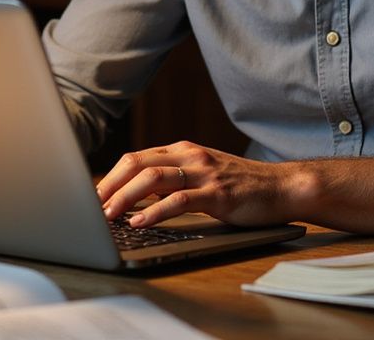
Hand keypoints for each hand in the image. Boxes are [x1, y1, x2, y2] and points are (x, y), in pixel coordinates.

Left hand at [95, 140, 307, 227]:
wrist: (282, 187)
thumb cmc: (240, 185)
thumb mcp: (201, 174)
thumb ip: (171, 180)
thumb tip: (133, 196)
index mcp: (181, 150)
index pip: (134, 158)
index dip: (109, 178)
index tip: (91, 198)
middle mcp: (189, 156)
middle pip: (136, 164)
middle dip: (109, 187)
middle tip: (90, 209)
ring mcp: (204, 173)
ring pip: (152, 179)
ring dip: (124, 198)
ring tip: (107, 216)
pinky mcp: (217, 194)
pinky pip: (178, 200)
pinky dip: (154, 212)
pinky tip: (140, 222)